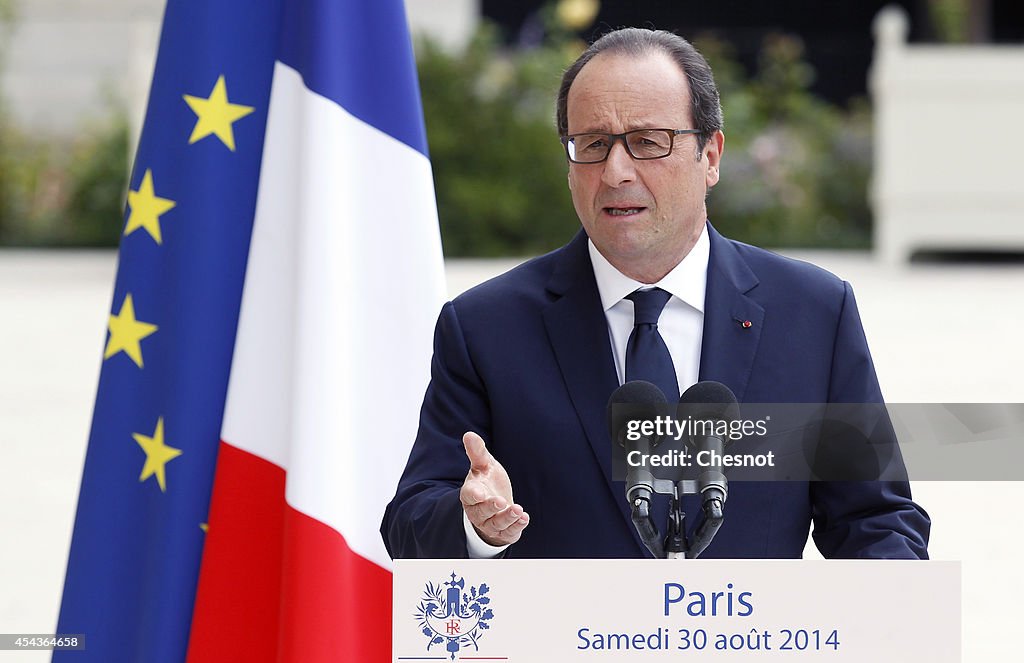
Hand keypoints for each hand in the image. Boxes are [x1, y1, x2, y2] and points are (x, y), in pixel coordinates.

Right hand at [459, 431, 529, 546]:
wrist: (495, 506)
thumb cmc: (487, 482)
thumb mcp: (483, 466)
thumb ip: (477, 453)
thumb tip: (469, 434)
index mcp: (471, 493)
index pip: (469, 495)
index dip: (474, 494)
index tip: (480, 493)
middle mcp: (478, 511)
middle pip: (482, 511)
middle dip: (491, 507)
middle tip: (501, 501)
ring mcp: (490, 523)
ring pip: (496, 524)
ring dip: (507, 517)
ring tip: (518, 510)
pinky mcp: (503, 532)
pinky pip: (508, 532)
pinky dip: (516, 526)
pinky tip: (524, 518)